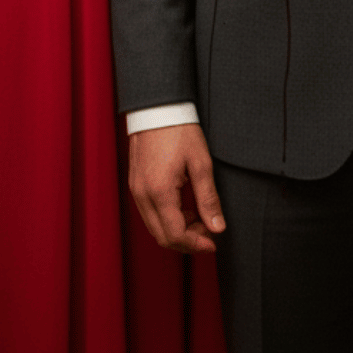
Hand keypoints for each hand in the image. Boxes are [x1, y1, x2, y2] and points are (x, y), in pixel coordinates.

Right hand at [129, 123, 226, 254]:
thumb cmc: (180, 131)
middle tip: (208, 232)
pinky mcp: (135, 184)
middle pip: (162, 237)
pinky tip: (183, 207)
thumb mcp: (201, 163)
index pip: (175, 235)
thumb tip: (217, 228)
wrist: (157, 108)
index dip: (196, 245)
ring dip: (177, 231)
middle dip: (187, 242)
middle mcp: (142, 195)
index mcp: (159, 192)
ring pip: (154, 227)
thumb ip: (208, 199)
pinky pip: (149, 213)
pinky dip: (166, 218)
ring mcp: (136, 190)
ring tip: (199, 218)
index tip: (213, 242)